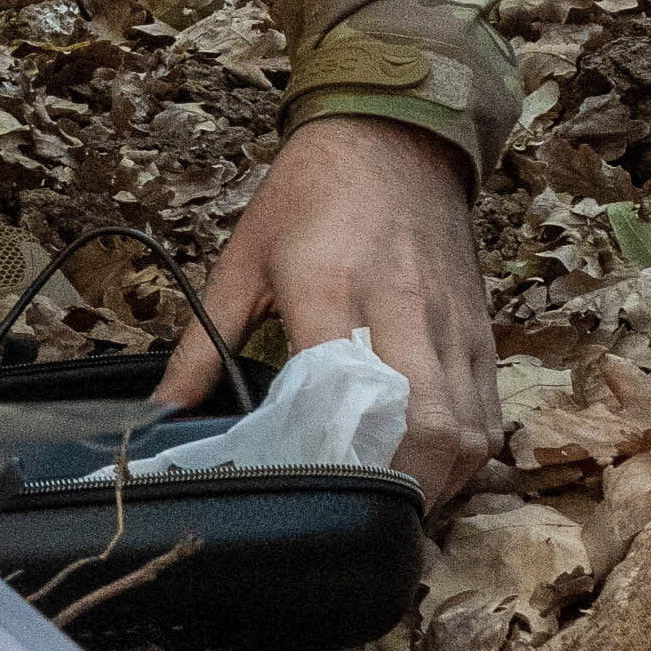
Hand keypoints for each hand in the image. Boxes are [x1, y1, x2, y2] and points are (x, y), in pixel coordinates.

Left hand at [154, 115, 500, 506]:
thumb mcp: (241, 261)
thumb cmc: (307, 198)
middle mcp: (401, 307)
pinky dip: (465, 453)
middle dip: (396, 485)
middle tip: (357, 514)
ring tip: (393, 504)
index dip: (330, 453)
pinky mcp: (481, 328)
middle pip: (425, 423)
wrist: (391, 135)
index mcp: (329, 287)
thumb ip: (204, 343)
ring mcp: (450, 322)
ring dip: (436, 481)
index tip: (302, 491)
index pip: (341, 389)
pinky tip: (429, 471)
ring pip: (467, 427)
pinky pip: (489, 409)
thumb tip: (162, 412)